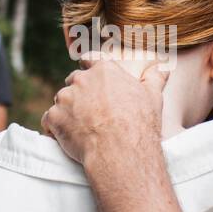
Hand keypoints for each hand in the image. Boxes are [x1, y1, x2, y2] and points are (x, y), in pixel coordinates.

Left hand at [41, 58, 167, 165]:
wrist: (122, 151)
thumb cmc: (140, 123)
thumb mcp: (153, 97)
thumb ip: (154, 78)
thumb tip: (162, 67)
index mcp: (104, 70)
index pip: (89, 60)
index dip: (88, 69)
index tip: (90, 79)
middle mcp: (81, 80)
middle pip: (73, 81)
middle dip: (79, 94)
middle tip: (90, 113)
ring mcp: (65, 98)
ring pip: (61, 101)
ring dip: (67, 111)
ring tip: (82, 129)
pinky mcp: (54, 117)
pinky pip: (49, 120)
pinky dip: (55, 128)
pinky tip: (67, 137)